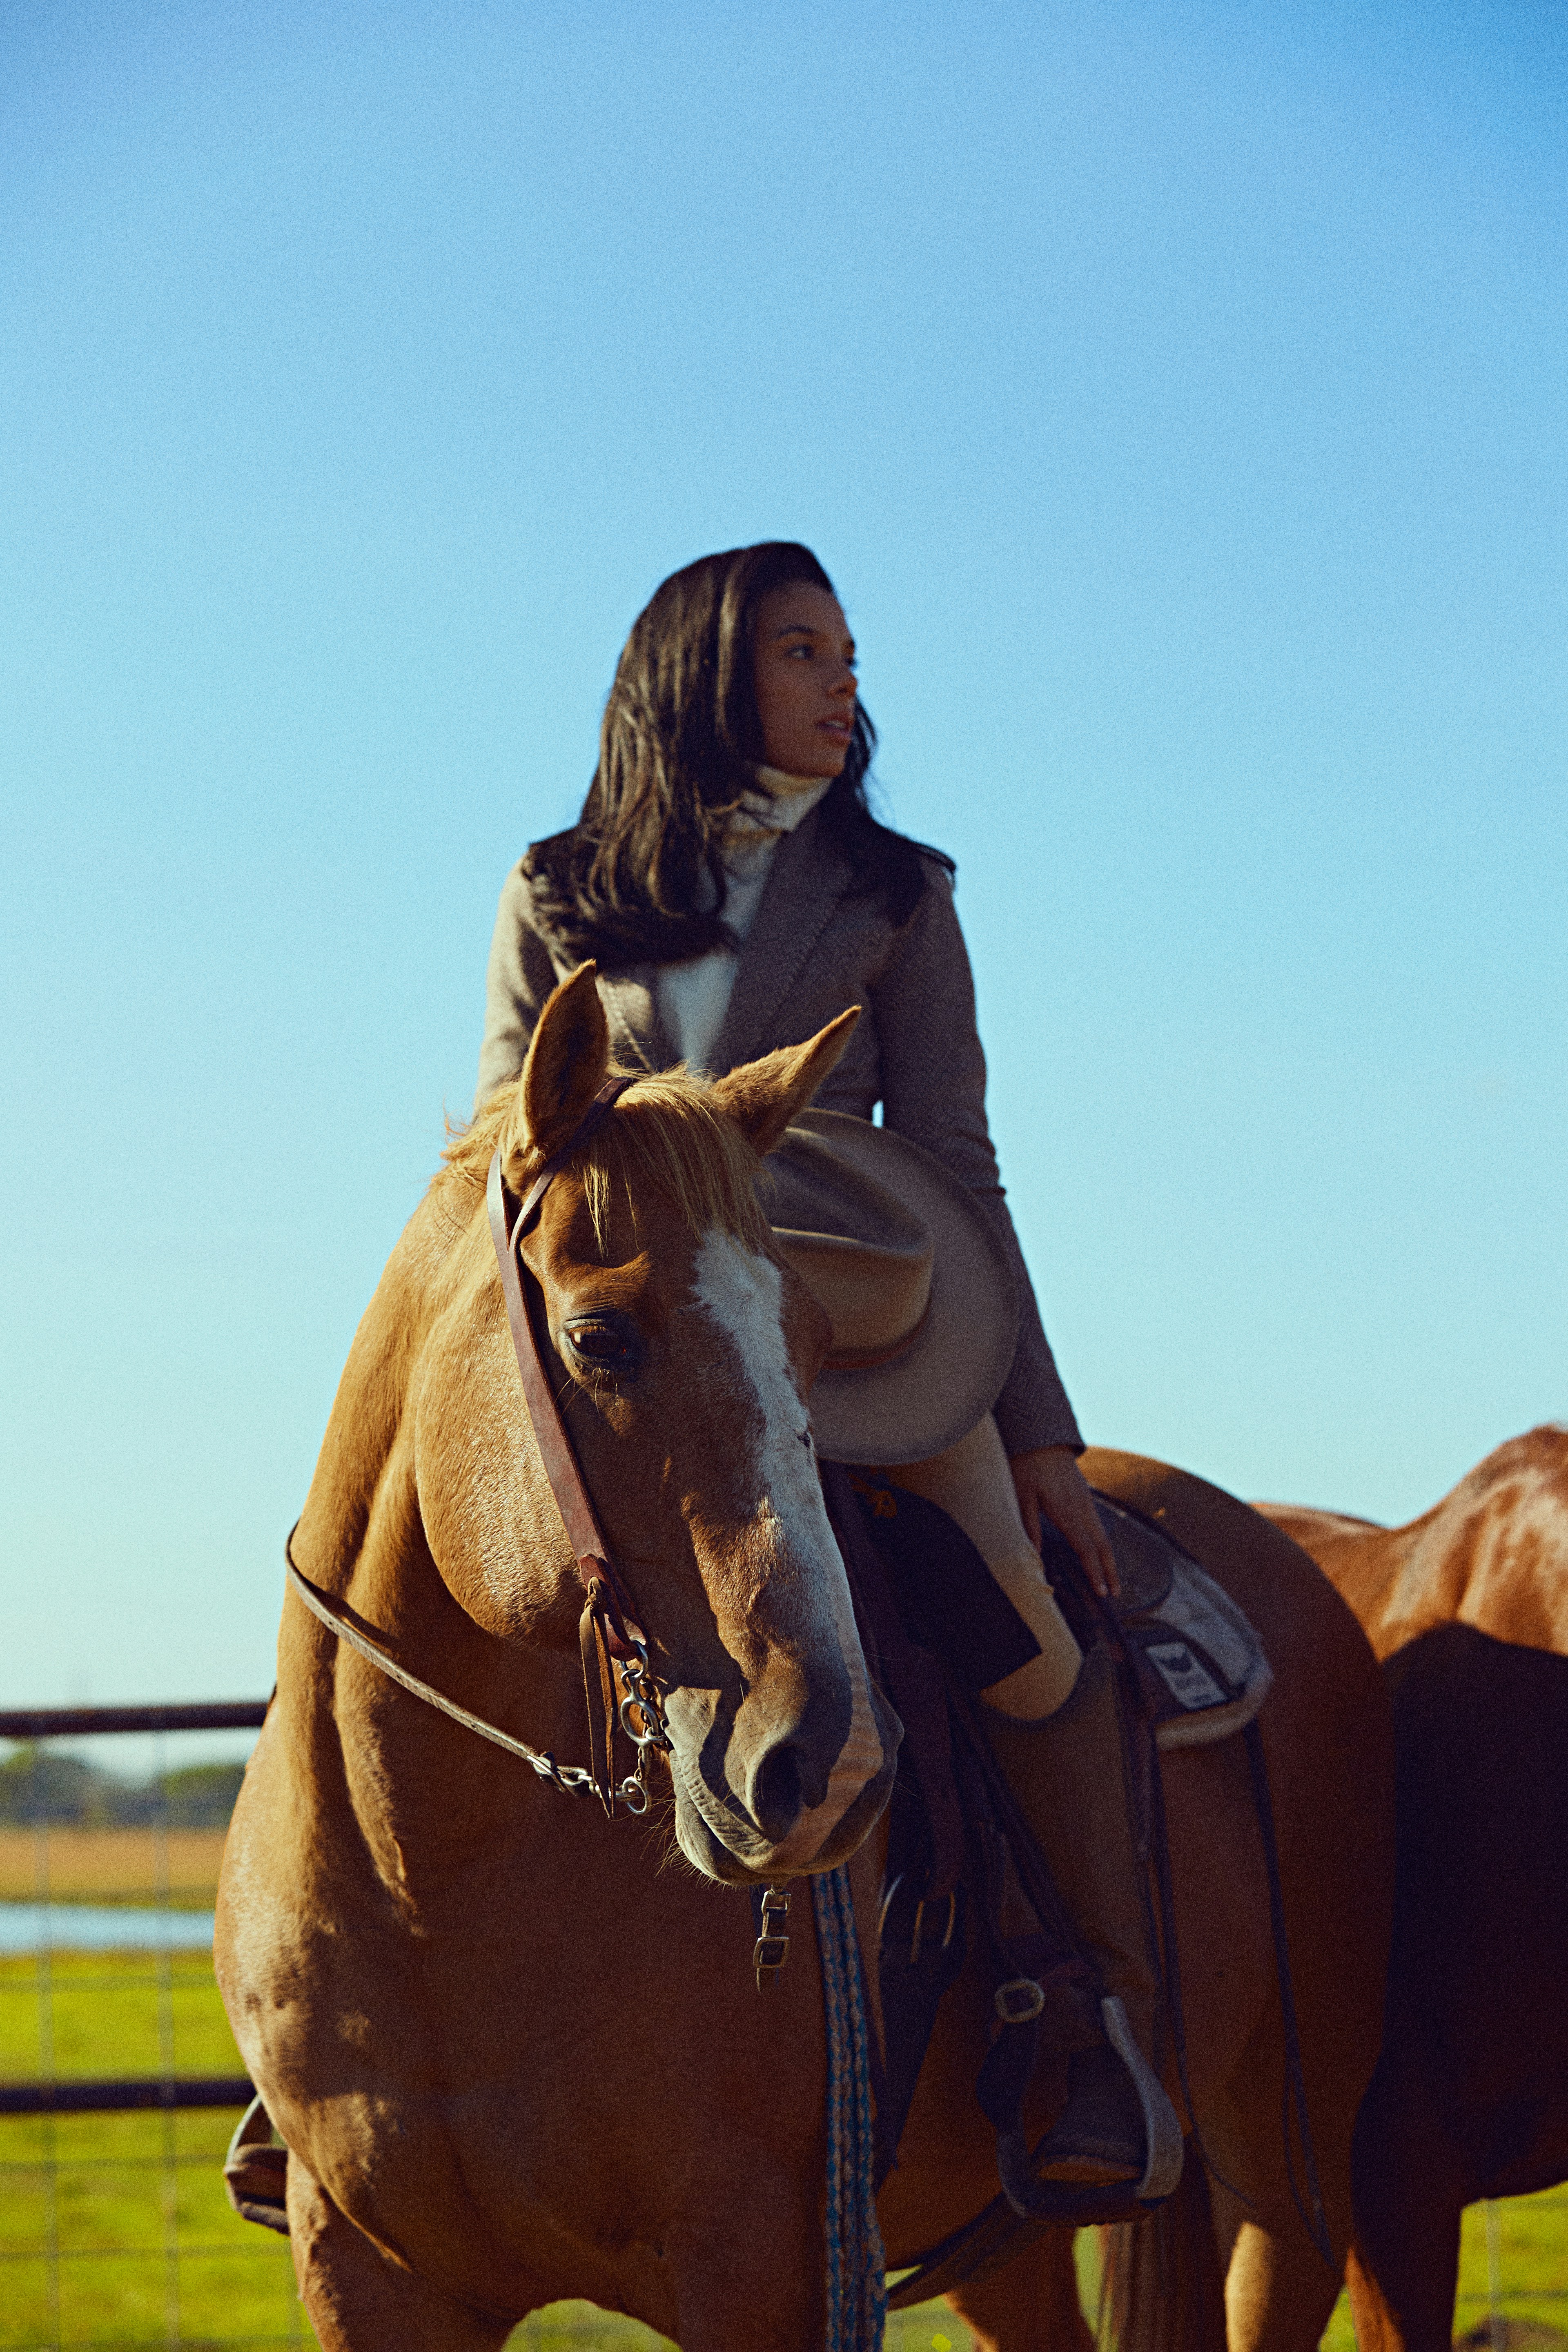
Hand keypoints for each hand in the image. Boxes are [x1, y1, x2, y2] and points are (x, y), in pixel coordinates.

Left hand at [1010, 1446, 1119, 1600]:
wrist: (1041, 1436)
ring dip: (1108, 1558)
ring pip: (1103, 1535)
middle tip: (1116, 1594)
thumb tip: (1036, 1557)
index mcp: (1068, 1512)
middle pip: (1103, 1546)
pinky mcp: (1084, 1494)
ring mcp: (1086, 1501)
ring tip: (1110, 1578)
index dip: (1095, 1573)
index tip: (1103, 1593)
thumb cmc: (1027, 1465)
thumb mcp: (1022, 1496)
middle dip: (1111, 1571)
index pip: (1087, 1549)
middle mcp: (1083, 1508)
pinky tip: (1098, 1550)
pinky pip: (1098, 1523)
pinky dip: (1102, 1542)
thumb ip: (1029, 1527)